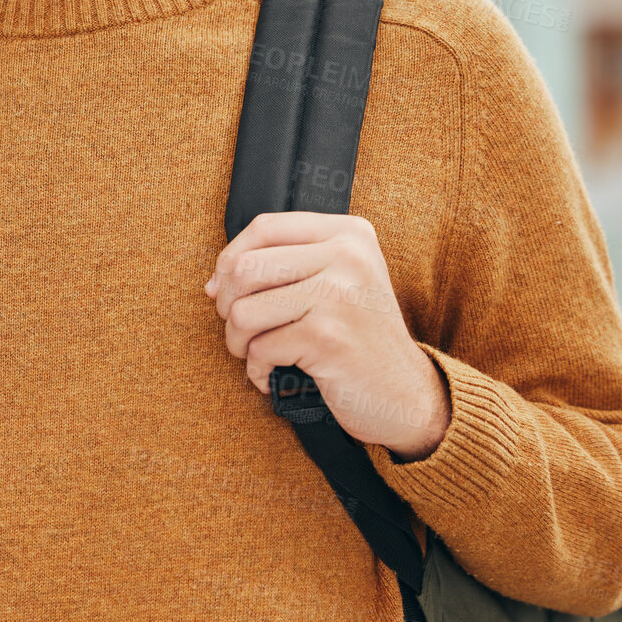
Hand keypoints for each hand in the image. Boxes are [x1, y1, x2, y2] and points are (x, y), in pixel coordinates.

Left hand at [205, 212, 450, 459]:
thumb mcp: (337, 283)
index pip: (265, 227)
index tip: (223, 291)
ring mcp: (340, 295)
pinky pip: (260, 349)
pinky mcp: (328, 336)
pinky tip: (276, 378)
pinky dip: (258, 372)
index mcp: (349, 233)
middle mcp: (348, 255)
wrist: (406, 395)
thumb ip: (286, 266)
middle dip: (228, 307)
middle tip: (242, 332)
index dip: (230, 259)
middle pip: (245, 267)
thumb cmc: (359, 339)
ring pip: (244, 311)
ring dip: (238, 343)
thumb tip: (215, 282)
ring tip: (258, 356)